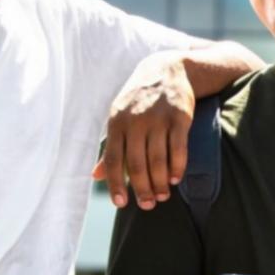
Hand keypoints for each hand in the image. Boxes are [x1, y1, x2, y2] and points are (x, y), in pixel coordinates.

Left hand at [95, 52, 195, 210]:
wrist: (166, 70)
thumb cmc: (138, 101)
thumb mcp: (119, 119)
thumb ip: (110, 148)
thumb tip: (95, 176)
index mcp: (117, 122)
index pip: (114, 159)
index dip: (116, 183)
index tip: (121, 203)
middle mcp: (136, 120)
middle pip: (137, 163)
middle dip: (142, 188)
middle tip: (148, 205)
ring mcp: (158, 118)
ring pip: (158, 159)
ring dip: (160, 182)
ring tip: (162, 196)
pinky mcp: (180, 117)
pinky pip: (178, 148)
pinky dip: (177, 167)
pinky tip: (175, 179)